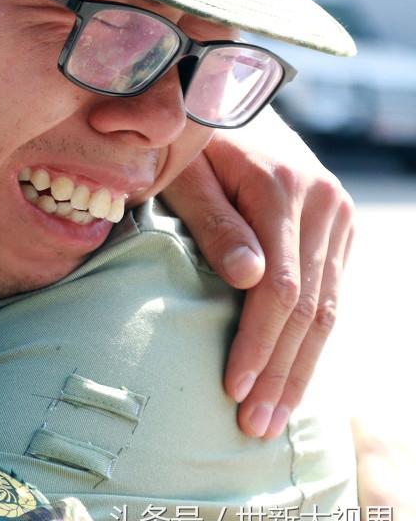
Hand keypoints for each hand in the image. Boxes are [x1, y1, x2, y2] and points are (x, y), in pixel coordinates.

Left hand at [162, 110, 353, 438]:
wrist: (224, 94)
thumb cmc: (185, 138)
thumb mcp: (182, 170)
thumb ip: (212, 220)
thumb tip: (248, 279)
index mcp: (282, 187)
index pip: (279, 288)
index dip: (256, 343)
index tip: (232, 389)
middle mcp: (323, 202)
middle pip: (310, 307)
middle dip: (281, 372)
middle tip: (254, 426)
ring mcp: (337, 214)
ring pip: (329, 308)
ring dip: (300, 368)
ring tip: (272, 419)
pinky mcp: (337, 225)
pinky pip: (332, 293)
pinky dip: (312, 341)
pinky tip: (291, 377)